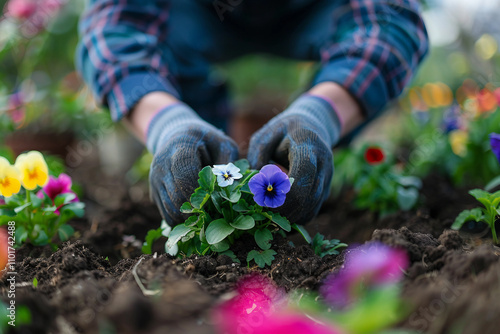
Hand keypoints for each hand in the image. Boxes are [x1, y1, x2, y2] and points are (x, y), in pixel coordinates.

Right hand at [147, 103, 238, 224]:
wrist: (177, 136)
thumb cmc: (206, 142)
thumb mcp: (223, 144)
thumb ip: (229, 163)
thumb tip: (233, 188)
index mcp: (180, 147)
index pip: (185, 175)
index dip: (201, 193)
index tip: (217, 202)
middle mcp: (162, 164)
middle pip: (176, 196)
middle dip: (198, 209)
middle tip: (216, 216)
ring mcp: (154, 179)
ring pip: (169, 210)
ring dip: (189, 218)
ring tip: (208, 218)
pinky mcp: (154, 191)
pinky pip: (165, 214)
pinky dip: (181, 221)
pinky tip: (197, 217)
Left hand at [247, 95, 341, 223]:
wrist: (311, 126)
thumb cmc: (281, 132)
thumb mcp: (263, 137)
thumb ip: (257, 158)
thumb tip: (255, 185)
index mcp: (308, 144)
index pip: (304, 174)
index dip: (285, 193)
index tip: (264, 203)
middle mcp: (324, 161)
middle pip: (309, 196)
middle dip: (286, 210)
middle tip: (263, 216)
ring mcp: (328, 176)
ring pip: (312, 206)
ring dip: (291, 216)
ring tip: (269, 218)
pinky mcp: (326, 188)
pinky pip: (313, 209)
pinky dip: (297, 217)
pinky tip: (280, 216)